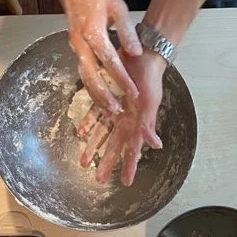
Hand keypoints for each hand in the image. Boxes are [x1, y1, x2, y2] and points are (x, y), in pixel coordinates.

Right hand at [61, 0, 141, 113]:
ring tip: (110, 110)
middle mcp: (80, 43)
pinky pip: (83, 73)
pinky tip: (102, 98)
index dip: (121, 78)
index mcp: (92, 31)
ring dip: (96, 96)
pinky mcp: (75, 51)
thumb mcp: (118, 8)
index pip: (109, 60)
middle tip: (117, 110)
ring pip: (84, 77)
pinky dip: (92, 88)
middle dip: (104, 95)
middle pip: (91, 75)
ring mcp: (75, 48)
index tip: (133, 92)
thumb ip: (127, 32)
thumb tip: (135, 52)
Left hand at [90, 51, 164, 185]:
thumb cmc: (149, 78)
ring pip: (103, 133)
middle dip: (107, 162)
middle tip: (99, 179)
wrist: (143, 54)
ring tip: (84, 161)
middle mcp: (127, 120)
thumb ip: (149, 124)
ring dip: (94, 147)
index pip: (133, 150)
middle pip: (115, 146)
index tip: (126, 182)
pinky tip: (80, 132)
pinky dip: (89, 122)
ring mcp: (117, 109)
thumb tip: (155, 145)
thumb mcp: (150, 102)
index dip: (129, 167)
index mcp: (138, 124)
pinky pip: (96, 113)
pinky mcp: (108, 96)